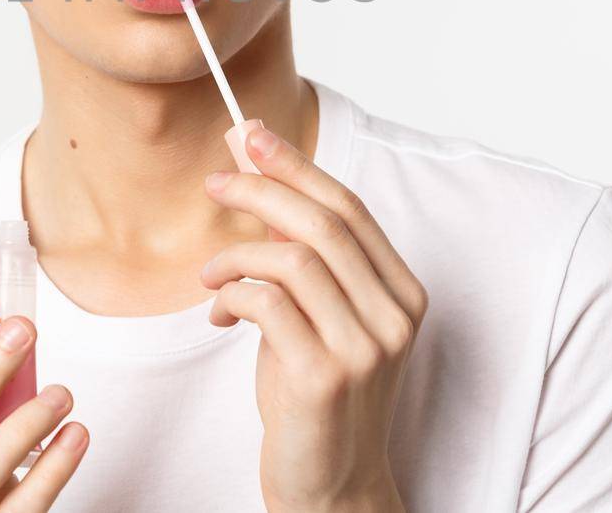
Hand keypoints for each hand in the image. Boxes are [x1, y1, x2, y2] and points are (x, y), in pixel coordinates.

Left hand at [200, 125, 427, 512]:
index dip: (297, 165)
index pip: (349, 208)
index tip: (252, 135)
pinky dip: (232, 296)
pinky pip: (267, 304)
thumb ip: (294, 250)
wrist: (330, 487)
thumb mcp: (313, 315)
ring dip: (236, 255)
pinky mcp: (325, 377)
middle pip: (323, 223)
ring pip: (293, 259)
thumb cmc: (313, 395)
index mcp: (401, 293)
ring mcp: (365, 348)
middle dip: (262, 188)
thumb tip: (253, 163)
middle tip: (217, 180)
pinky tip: (220, 314)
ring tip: (210, 275)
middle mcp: (393, 316)